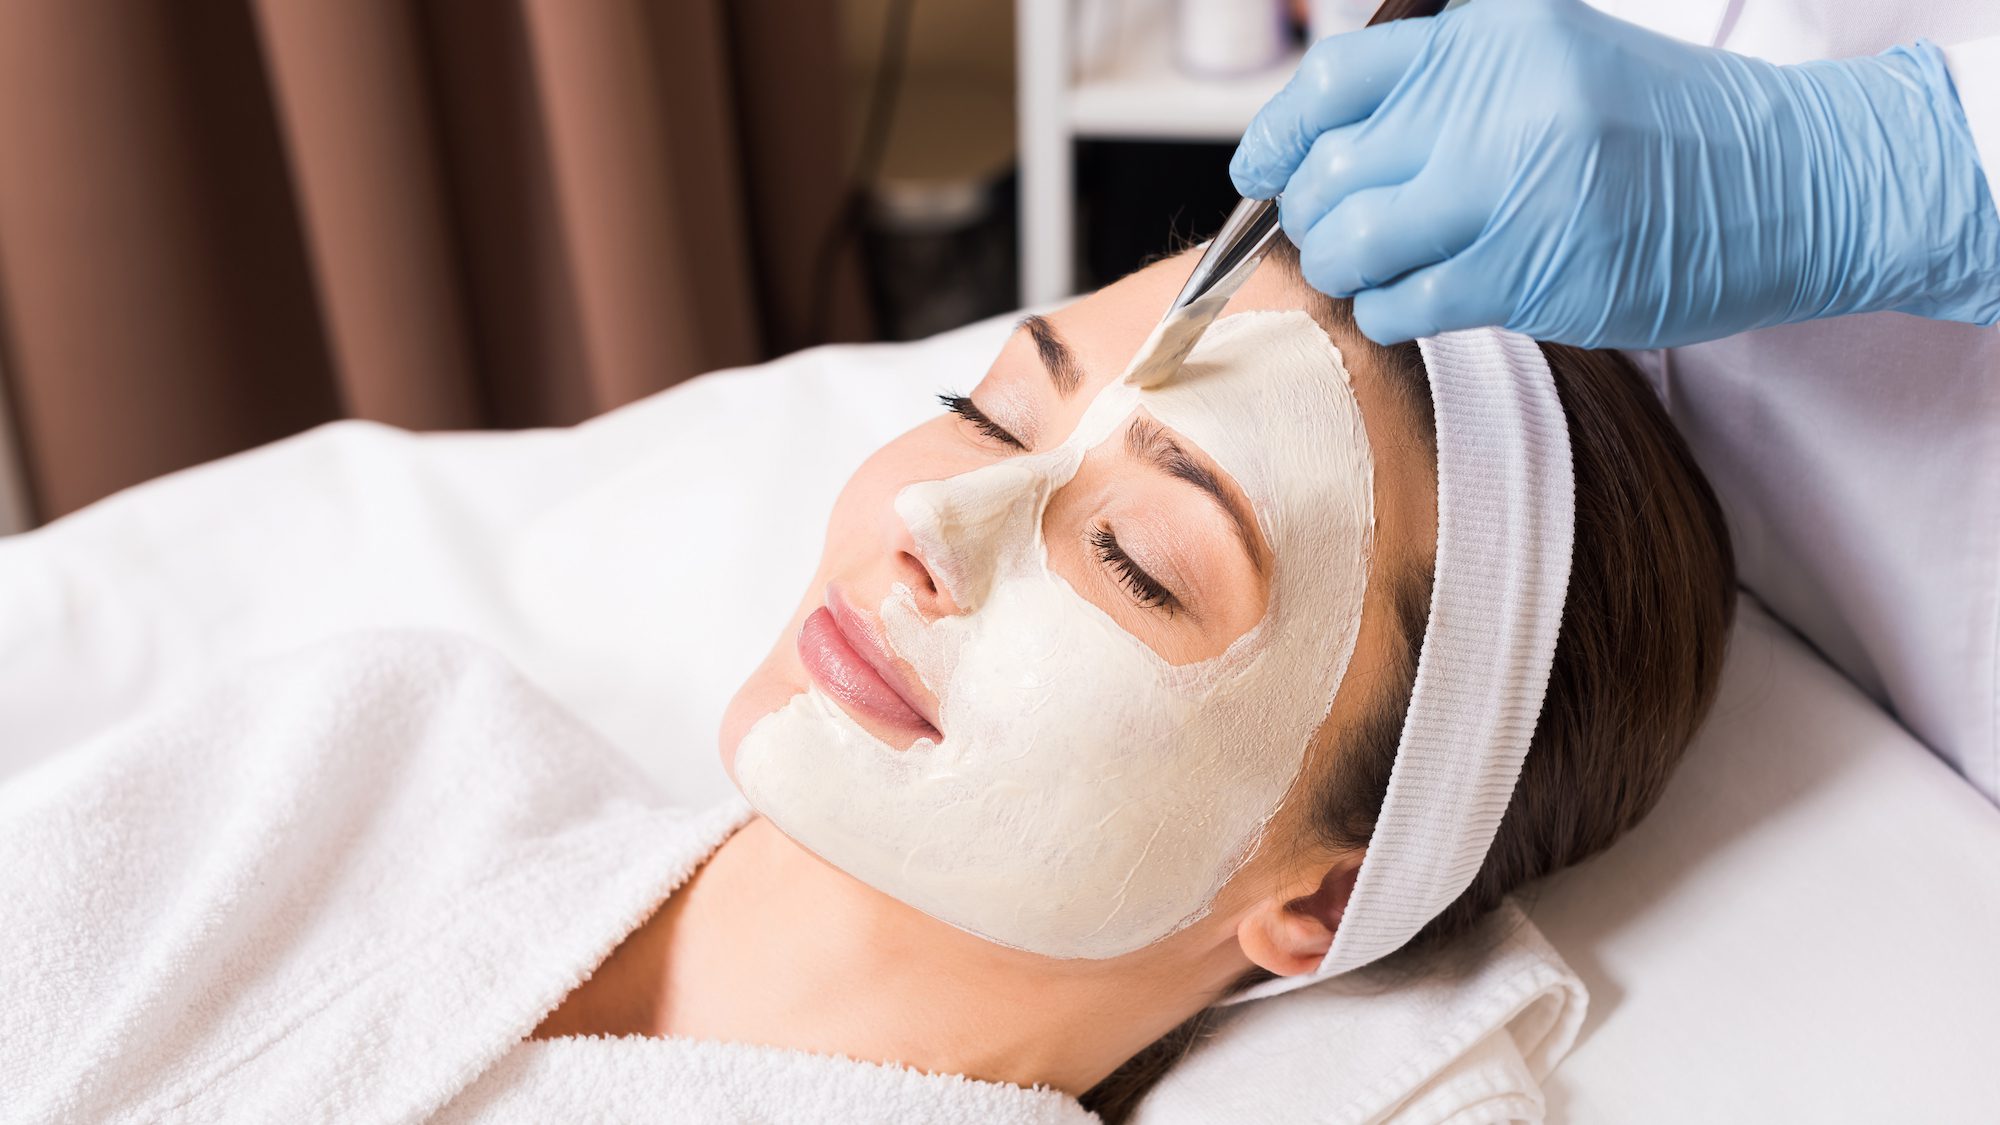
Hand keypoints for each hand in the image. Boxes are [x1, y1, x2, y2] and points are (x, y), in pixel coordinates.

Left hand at [1231, 0, 1999, 347]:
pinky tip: (1421, 298)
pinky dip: (1390, 311)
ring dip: (1345, 270)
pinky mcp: (1529, 273)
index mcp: (1490, 39)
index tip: (1257, 173)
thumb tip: (1322, 142)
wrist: (1791, 183)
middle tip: (1337, 232)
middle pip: (1328, 175)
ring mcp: (1510, 190)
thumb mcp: (1553, 55)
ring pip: (1351, 247)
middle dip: (1312, 217)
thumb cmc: (1661, 128)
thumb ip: (1447, 82)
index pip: (1333, 82)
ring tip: (1380, 267)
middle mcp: (1493, 104)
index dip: (1276, 137)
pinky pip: (1403, 305)